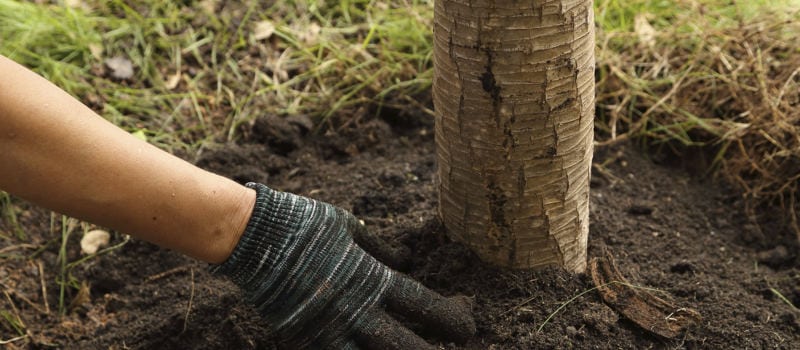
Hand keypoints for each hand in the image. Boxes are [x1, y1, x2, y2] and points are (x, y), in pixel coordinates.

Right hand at [213, 183, 475, 348]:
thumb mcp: (349, 227)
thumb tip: (405, 262)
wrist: (253, 235)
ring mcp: (328, 329)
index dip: (449, 317)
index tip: (468, 327)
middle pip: (404, 344)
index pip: (421, 304)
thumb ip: (379, 248)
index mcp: (371, 278)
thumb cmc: (303, 223)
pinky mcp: (302, 338)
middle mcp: (355, 309)